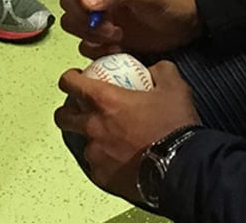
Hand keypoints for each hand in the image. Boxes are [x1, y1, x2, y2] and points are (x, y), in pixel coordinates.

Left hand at [53, 61, 200, 199]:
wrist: (182, 167)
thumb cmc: (174, 127)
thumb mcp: (174, 87)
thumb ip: (160, 70)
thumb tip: (153, 69)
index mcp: (105, 101)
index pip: (70, 83)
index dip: (70, 78)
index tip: (76, 78)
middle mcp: (93, 127)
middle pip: (63, 116)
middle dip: (69, 111)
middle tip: (83, 109)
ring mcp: (95, 154)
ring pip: (82, 143)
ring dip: (92, 138)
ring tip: (110, 139)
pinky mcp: (102, 176)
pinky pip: (97, 165)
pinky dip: (106, 160)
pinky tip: (121, 159)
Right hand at [59, 0, 200, 58]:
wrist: (185, 26)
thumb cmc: (170, 0)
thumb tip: (87, 1)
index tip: (89, 4)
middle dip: (83, 16)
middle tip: (108, 25)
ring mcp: (98, 14)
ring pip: (71, 22)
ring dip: (89, 34)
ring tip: (118, 36)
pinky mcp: (102, 36)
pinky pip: (84, 44)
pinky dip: (96, 48)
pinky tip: (118, 47)